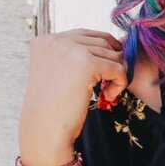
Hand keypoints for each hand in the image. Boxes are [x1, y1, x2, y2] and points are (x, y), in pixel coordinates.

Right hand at [18, 28, 126, 153]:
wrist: (44, 131)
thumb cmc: (53, 107)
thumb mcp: (57, 72)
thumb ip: (75, 54)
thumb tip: (114, 44)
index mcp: (45, 40)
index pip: (85, 34)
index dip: (102, 50)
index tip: (105, 69)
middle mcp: (55, 40)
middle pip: (102, 41)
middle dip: (111, 61)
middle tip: (108, 83)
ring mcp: (71, 50)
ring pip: (112, 54)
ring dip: (116, 74)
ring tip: (105, 92)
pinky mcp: (87, 64)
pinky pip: (118, 68)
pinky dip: (120, 82)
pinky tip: (108, 96)